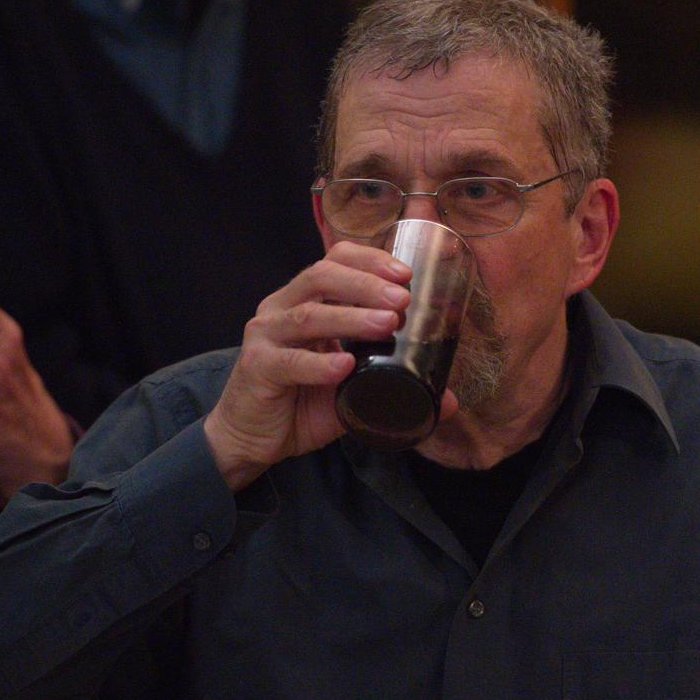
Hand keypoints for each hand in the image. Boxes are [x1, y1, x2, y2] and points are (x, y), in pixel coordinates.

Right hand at [205, 241, 451, 489]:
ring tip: (386, 324)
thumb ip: (391, 384)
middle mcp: (282, 309)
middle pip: (322, 276)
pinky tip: (344, 366)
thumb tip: (447, 401)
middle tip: (402, 299)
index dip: (369, 260)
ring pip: (309, 314)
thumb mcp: (351, 388)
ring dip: (351, 317)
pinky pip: (289, 360)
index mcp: (304, 300)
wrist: (251, 439)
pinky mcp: (257, 367)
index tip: (406, 274)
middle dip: (366, 284)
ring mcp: (266, 336)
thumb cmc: (300, 404)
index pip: (335, 261)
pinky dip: (320, 363)